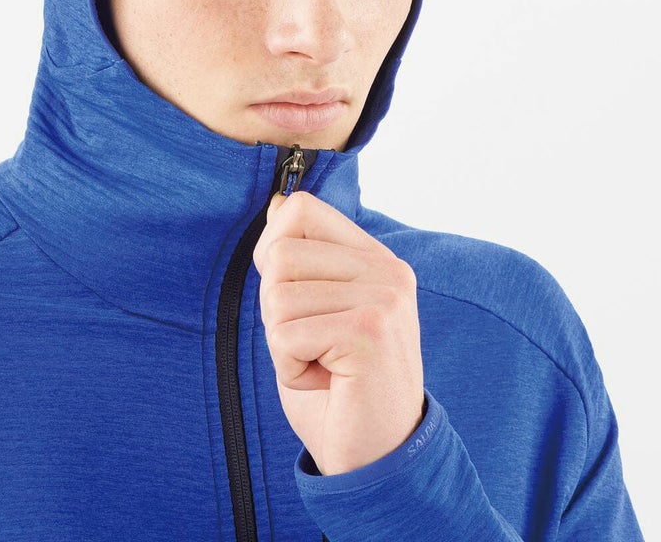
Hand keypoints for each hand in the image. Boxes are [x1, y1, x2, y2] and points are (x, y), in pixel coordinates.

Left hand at [252, 190, 424, 475]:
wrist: (377, 456)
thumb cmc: (340, 385)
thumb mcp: (316, 310)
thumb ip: (301, 257)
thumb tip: (277, 204)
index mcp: (375, 259)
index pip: (301, 209)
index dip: (273, 250)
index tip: (294, 298)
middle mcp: (386, 270)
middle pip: (280, 255)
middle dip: (276, 309)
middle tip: (313, 344)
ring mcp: (383, 298)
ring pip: (277, 297)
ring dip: (283, 343)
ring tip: (322, 364)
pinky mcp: (369, 332)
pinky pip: (284, 335)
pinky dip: (290, 369)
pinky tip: (326, 382)